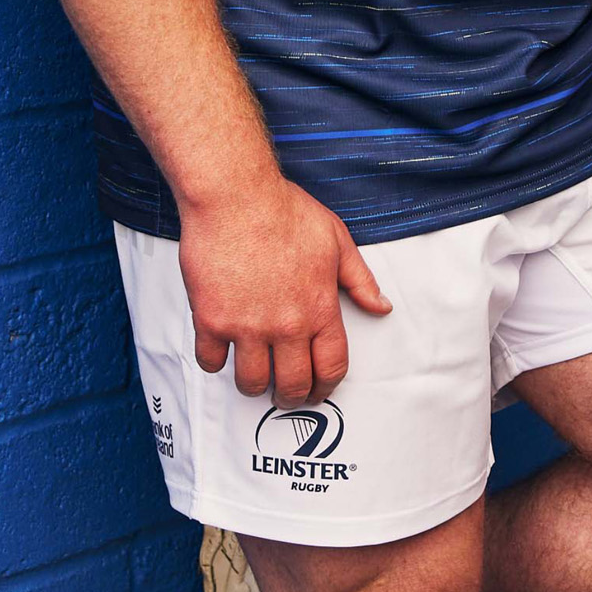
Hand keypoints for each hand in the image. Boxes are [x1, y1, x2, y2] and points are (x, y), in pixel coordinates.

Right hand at [178, 174, 391, 403]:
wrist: (235, 196)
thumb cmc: (283, 210)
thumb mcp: (336, 239)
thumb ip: (360, 280)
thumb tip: (381, 306)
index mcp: (320, 308)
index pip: (331, 368)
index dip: (325, 387)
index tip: (317, 390)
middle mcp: (286, 325)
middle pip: (292, 386)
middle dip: (291, 396)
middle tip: (284, 393)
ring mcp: (247, 326)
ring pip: (251, 383)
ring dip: (253, 385)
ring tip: (253, 375)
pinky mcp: (212, 320)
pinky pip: (210, 361)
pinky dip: (215, 361)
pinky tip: (220, 351)